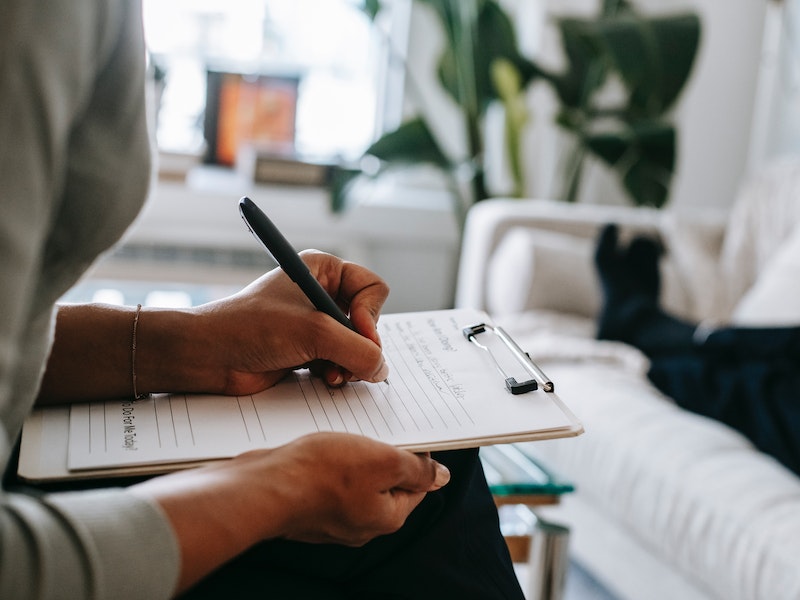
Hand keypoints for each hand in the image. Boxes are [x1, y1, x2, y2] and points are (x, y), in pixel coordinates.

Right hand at [131, 432, 450, 592]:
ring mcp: (332, 519)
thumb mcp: (383, 461)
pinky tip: (320, 448)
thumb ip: (416, 469)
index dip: (416, 456)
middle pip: (385, 483)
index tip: (407, 434)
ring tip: (344, 435)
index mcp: (386, 518)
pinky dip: (328, 463)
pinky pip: (328, 482)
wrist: (263, 487)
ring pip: (355, 480)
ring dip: (354, 456)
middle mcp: (361, 524)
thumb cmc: (321, 474)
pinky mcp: (308, 508)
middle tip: (373, 430)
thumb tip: (441, 477)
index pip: (417, 485)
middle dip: (382, 454)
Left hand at [171, 250, 390, 394]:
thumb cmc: (251, 328)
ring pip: (357, 345)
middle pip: (369, 320)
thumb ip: (357, 350)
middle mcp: (322, 293)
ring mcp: (316, 324)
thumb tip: (382, 369)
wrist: (209, 356)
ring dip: (349, 363)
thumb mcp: (313, 332)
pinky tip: (324, 379)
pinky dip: (338, 373)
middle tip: (348, 362)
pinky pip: (341, 361)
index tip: (359, 335)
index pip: (373, 288)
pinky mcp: (308, 350)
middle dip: (361, 345)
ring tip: (333, 375)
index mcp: (323, 270)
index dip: (372, 314)